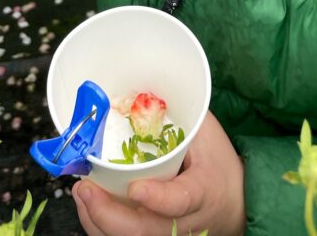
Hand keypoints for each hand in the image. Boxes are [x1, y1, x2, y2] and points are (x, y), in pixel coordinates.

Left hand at [72, 111, 245, 235]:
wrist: (235, 204)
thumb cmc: (219, 165)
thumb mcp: (207, 135)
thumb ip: (178, 119)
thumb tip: (140, 94)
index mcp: (202, 192)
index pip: (180, 201)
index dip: (157, 198)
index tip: (136, 188)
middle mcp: (184, 223)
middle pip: (144, 231)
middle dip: (108, 214)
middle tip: (86, 188)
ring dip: (98, 222)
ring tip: (81, 194)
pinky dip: (102, 228)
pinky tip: (89, 208)